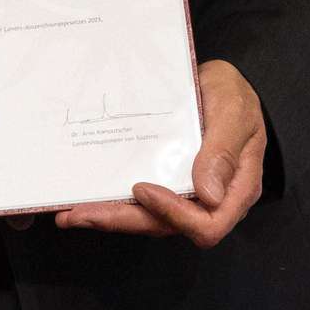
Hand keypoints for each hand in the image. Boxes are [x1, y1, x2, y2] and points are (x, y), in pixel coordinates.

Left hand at [55, 59, 265, 246]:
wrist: (220, 84)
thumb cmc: (235, 96)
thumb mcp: (234, 112)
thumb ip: (223, 151)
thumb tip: (209, 195)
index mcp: (236, 189)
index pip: (208, 223)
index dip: (174, 214)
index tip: (142, 189)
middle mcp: (210, 199)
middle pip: (168, 225)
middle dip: (122, 221)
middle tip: (81, 215)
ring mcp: (185, 193)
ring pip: (148, 217)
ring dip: (110, 217)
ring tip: (72, 214)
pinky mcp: (165, 182)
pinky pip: (140, 201)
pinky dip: (113, 202)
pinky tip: (85, 200)